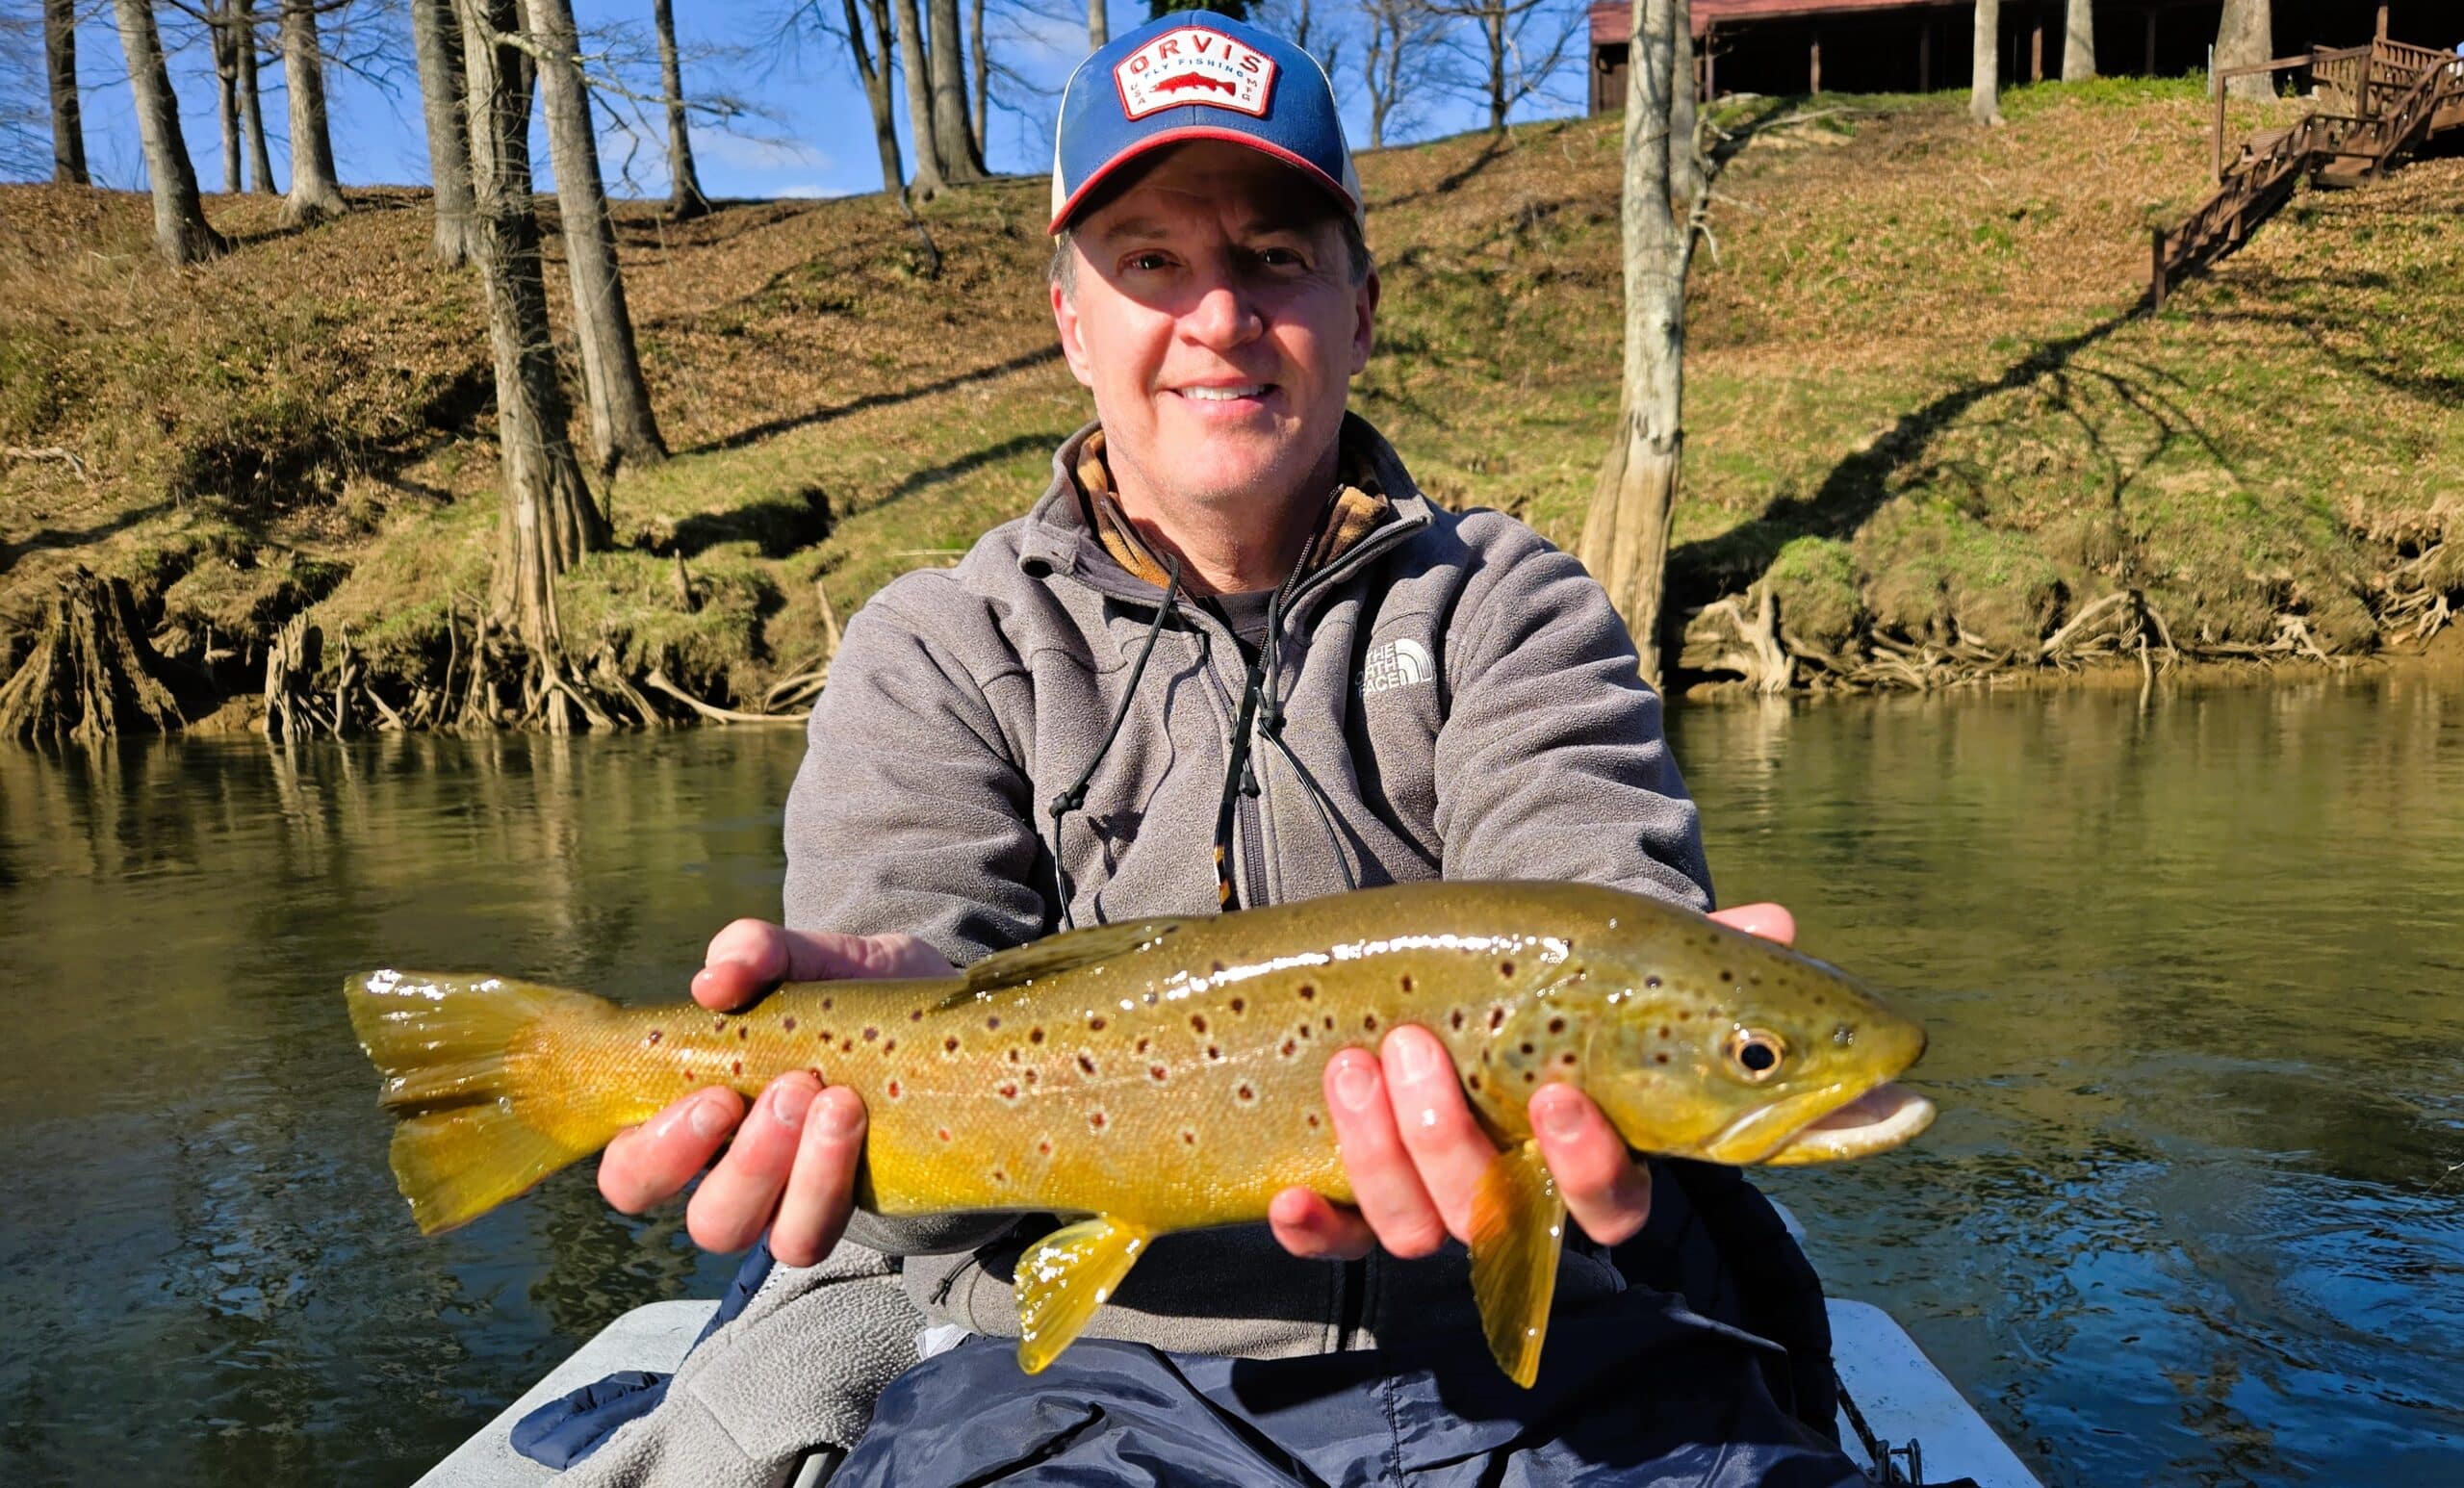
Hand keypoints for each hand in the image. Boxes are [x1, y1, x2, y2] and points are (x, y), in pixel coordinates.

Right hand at [597, 919, 953, 1265]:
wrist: (938, 1015)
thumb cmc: (843, 991)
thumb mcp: (805, 957)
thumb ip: (755, 952)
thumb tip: (712, 982)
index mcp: (694, 1119)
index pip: (631, 1168)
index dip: (653, 1151)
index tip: (715, 1095)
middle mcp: (737, 1172)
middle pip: (706, 1221)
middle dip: (742, 1165)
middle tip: (789, 1090)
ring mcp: (795, 1200)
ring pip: (771, 1239)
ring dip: (799, 1175)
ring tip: (838, 1101)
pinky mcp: (849, 1208)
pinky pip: (821, 1234)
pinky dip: (835, 1182)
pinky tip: (861, 1121)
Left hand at [1267, 901, 1797, 1260]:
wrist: (1446, 987)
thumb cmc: (1549, 988)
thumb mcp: (1607, 961)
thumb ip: (1694, 951)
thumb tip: (1777, 924)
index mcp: (1586, 1158)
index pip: (1607, 1201)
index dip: (1584, 1164)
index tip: (1556, 1094)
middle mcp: (1513, 1197)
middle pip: (1494, 1216)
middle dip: (1447, 1138)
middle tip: (1414, 1046)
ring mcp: (1433, 1203)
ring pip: (1414, 1225)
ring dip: (1378, 1151)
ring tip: (1352, 1063)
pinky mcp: (1357, 1204)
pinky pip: (1338, 1242)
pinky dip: (1315, 1227)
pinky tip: (1291, 1197)